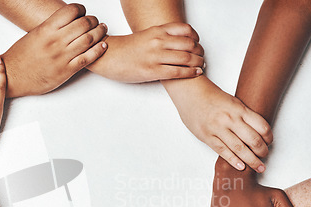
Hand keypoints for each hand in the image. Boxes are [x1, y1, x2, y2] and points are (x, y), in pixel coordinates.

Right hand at [2, 3, 106, 96]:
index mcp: (46, 29)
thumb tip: (64, 22)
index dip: (81, 9)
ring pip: (89, 39)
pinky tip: (103, 46)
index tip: (83, 12)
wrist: (13, 76)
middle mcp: (56, 41)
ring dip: (99, 32)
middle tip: (96, 21)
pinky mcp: (67, 71)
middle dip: (93, 20)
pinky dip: (99, 50)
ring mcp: (62, 56)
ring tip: (102, 29)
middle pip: (83, 24)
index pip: (71, 11)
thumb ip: (50, 28)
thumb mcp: (33, 35)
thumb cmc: (20, 57)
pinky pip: (88, 58)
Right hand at [88, 22, 203, 81]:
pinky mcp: (152, 71)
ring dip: (198, 63)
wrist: (108, 57)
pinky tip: (195, 73)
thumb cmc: (126, 49)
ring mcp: (155, 56)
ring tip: (201, 66)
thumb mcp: (146, 36)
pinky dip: (190, 73)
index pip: (186, 30)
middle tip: (202, 57)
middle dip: (200, 52)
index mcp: (157, 31)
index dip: (197, 37)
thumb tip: (177, 44)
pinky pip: (177, 72)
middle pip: (190, 44)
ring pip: (186, 58)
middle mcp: (158, 41)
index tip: (198, 44)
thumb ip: (161, 37)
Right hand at [173, 78, 272, 171]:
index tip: (270, 143)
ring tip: (259, 167)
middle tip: (265, 156)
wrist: (191, 93)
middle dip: (262, 152)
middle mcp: (230, 119)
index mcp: (239, 109)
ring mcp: (218, 128)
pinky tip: (241, 166)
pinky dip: (233, 160)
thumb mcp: (233, 102)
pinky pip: (223, 151)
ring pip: (239, 149)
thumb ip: (244, 116)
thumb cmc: (212, 97)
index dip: (269, 138)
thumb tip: (257, 132)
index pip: (262, 127)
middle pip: (253, 140)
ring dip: (251, 160)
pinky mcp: (207, 136)